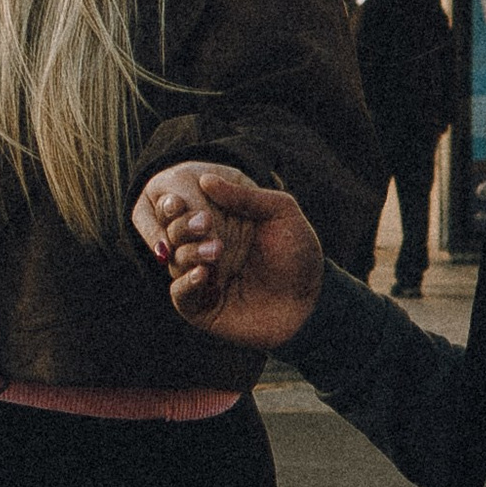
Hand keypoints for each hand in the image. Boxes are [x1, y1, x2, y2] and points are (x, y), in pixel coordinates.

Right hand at [131, 161, 324, 347]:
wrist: (313, 303)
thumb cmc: (299, 255)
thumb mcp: (281, 213)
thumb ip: (245, 196)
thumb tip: (205, 179)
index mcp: (219, 222)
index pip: (184, 207)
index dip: (175, 202)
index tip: (179, 199)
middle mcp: (204, 247)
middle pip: (173, 231)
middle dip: (182, 225)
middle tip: (205, 223)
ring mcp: (201, 277)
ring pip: (175, 259)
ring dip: (190, 252)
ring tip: (217, 251)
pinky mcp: (201, 307)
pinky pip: (179, 293)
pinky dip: (186, 282)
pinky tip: (203, 274)